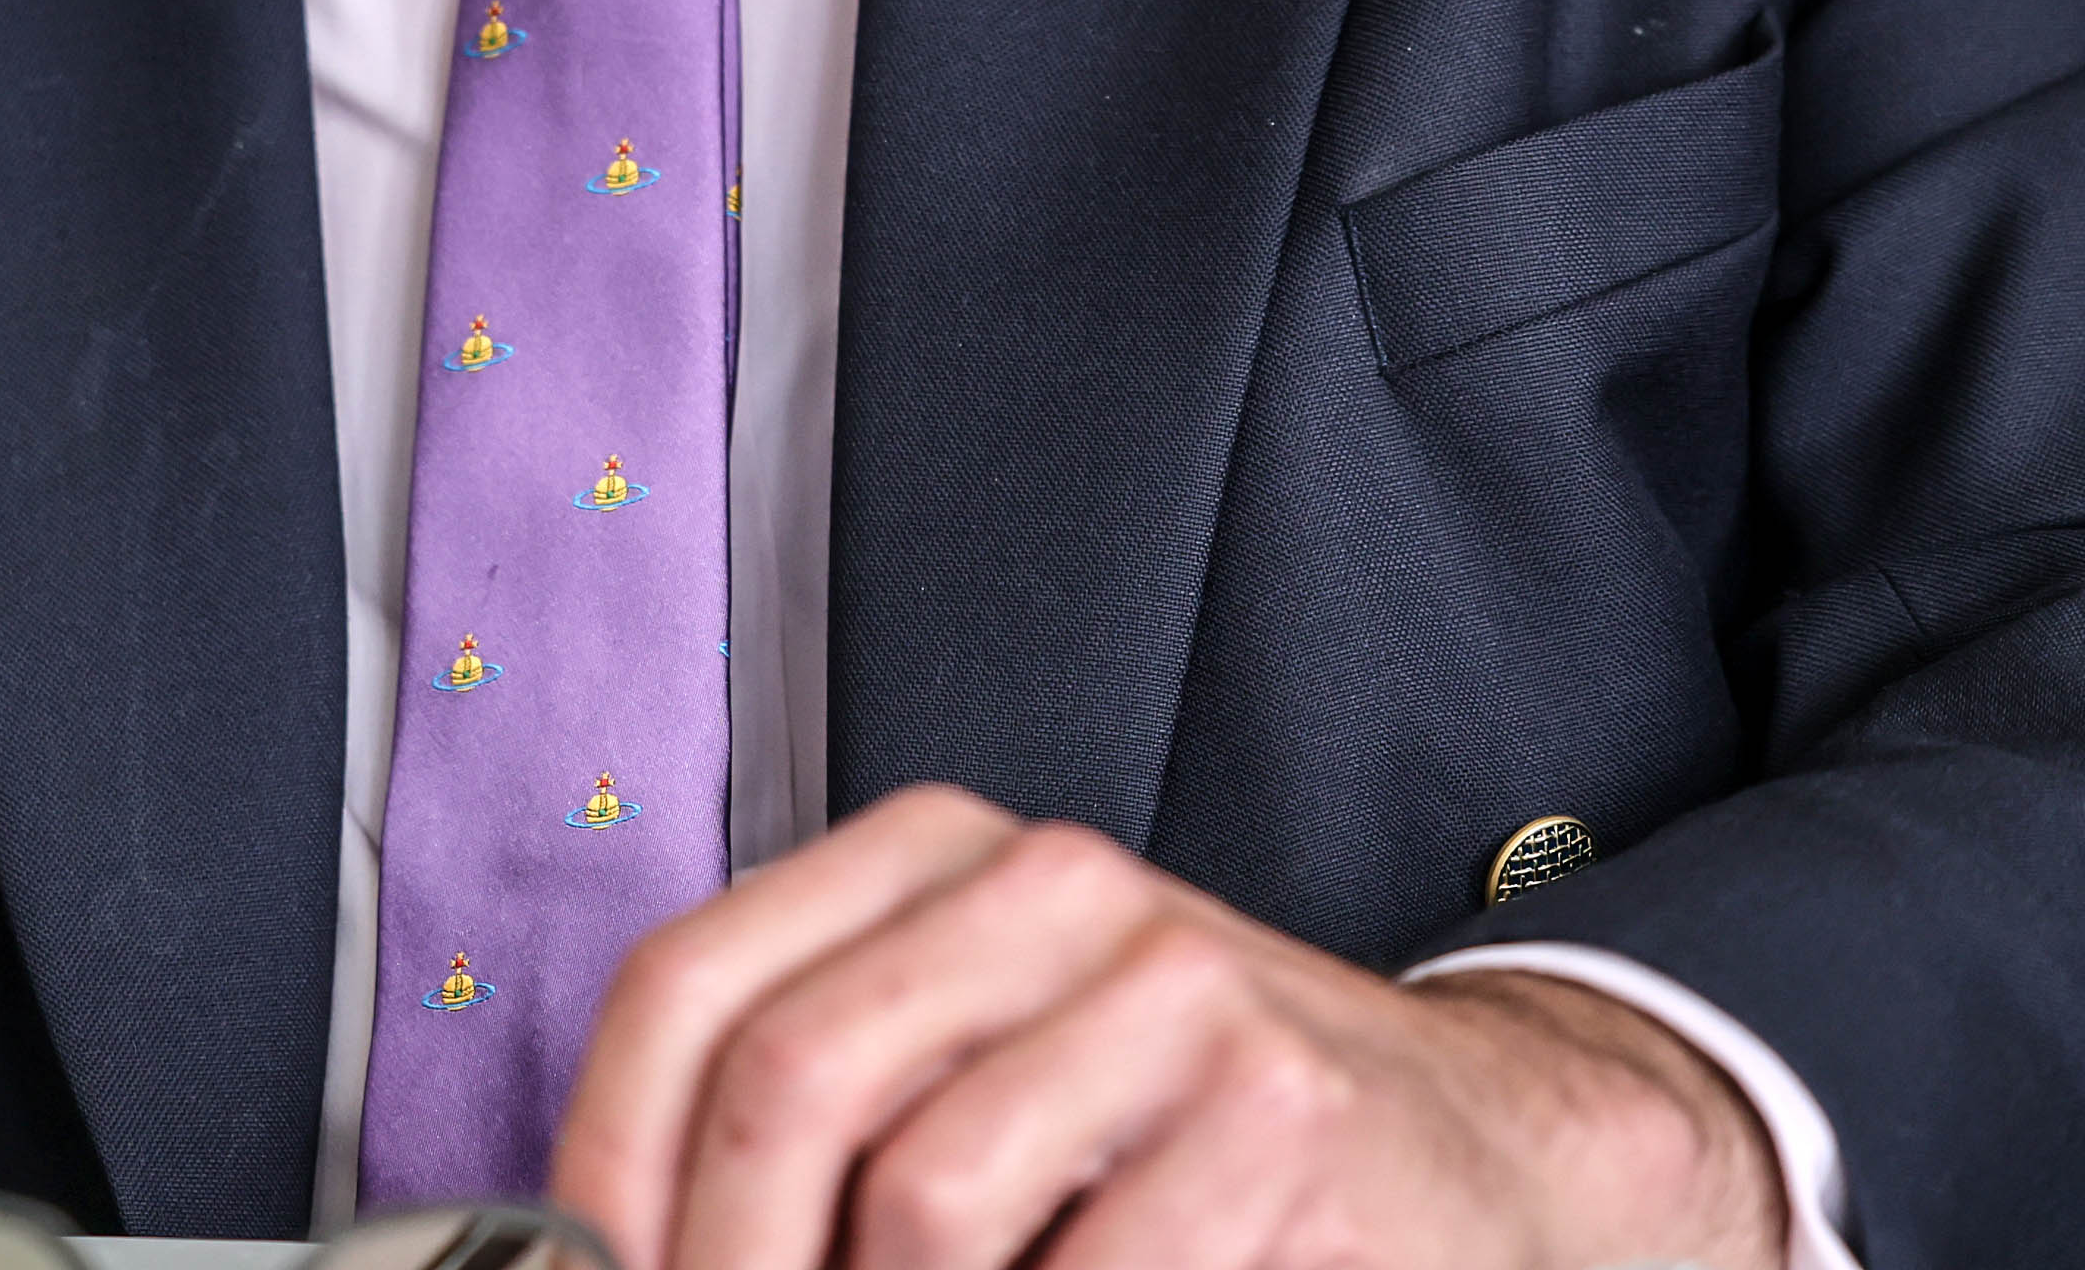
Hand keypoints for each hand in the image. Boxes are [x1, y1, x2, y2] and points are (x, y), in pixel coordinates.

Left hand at [552, 785, 1789, 1269]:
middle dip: (729, 1264)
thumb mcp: (984, 1084)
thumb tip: (606, 1259)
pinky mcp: (1278, 1105)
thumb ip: (817, 1136)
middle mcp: (1052, 885)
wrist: (1480, 1158)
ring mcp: (1177, 983)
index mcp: (940, 856)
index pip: (692, 981)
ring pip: (922, 1199)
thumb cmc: (1188, 1147)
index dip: (604, 1163)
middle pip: (786, 1078)